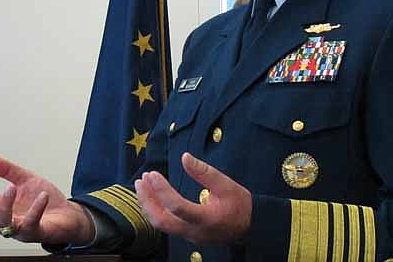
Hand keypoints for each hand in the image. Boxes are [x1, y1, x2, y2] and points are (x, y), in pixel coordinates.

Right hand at [0, 155, 94, 244]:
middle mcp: (7, 221)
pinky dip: (35, 209)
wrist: (69, 213)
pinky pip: (31, 225)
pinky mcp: (36, 233)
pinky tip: (42, 196)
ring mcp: (20, 229)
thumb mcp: (26, 179)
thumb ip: (7, 170)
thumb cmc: (45, 199)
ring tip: (12, 187)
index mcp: (1, 208)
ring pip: (4, 224)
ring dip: (5, 205)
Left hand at [134, 152, 251, 244]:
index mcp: (205, 219)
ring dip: (148, 204)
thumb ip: (204, 172)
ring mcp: (189, 236)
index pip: (176, 207)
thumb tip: (184, 157)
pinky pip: (166, 224)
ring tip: (142, 184)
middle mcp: (193, 231)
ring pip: (161, 224)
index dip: (162, 190)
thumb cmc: (240, 204)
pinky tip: (153, 195)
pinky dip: (156, 209)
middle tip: (140, 180)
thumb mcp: (226, 184)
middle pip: (160, 221)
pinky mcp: (188, 234)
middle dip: (146, 200)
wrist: (251, 226)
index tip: (153, 174)